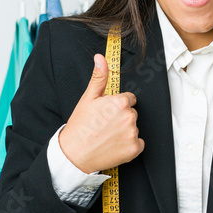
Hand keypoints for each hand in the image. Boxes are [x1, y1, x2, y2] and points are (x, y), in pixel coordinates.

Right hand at [58, 54, 144, 172]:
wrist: (74, 154)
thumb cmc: (80, 126)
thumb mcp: (88, 98)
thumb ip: (99, 77)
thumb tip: (101, 58)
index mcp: (120, 103)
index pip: (129, 99)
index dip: (117, 105)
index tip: (107, 113)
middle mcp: (129, 117)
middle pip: (132, 113)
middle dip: (121, 117)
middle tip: (105, 125)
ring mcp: (133, 133)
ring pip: (134, 127)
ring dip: (125, 131)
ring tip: (107, 135)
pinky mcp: (135, 149)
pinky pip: (138, 143)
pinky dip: (129, 145)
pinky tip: (115, 145)